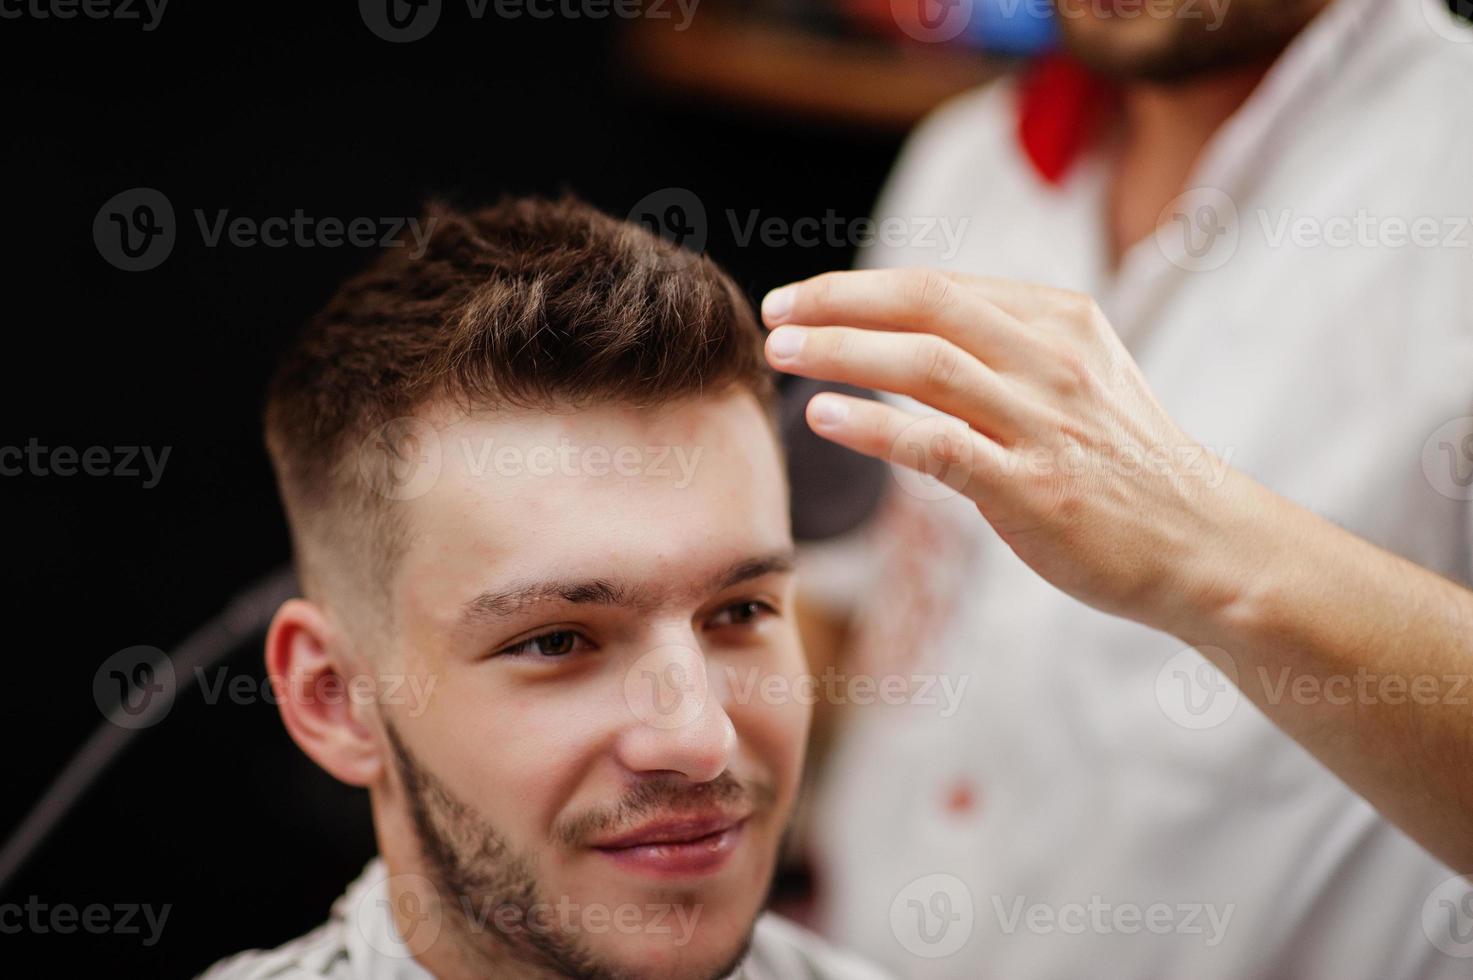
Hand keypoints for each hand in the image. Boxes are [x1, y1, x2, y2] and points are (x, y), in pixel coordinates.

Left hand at [761, 268, 1248, 631]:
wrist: (1203, 544)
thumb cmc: (1127, 466)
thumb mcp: (1082, 380)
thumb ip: (1009, 353)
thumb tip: (913, 334)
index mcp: (1062, 322)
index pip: (942, 286)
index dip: (862, 287)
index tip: (804, 297)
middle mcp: (1054, 360)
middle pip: (927, 306)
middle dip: (839, 302)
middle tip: (775, 312)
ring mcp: (1045, 424)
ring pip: (926, 365)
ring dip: (842, 353)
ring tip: (784, 353)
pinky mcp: (1034, 489)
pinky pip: (940, 445)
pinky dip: (875, 425)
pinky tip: (824, 417)